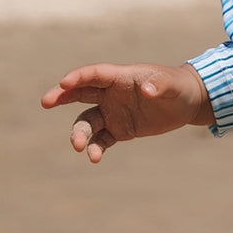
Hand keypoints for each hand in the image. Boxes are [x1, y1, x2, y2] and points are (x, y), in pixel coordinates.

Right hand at [41, 62, 214, 162]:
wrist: (187, 103)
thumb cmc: (177, 86)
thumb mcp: (172, 85)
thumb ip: (159, 86)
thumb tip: (147, 91)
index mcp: (120, 77)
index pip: (94, 74)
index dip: (78, 77)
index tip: (64, 83)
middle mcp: (111, 94)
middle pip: (79, 93)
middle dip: (61, 96)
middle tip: (46, 102)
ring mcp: (112, 112)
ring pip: (88, 122)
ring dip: (80, 133)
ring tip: (79, 147)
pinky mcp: (119, 130)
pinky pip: (102, 139)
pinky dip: (96, 148)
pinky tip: (94, 158)